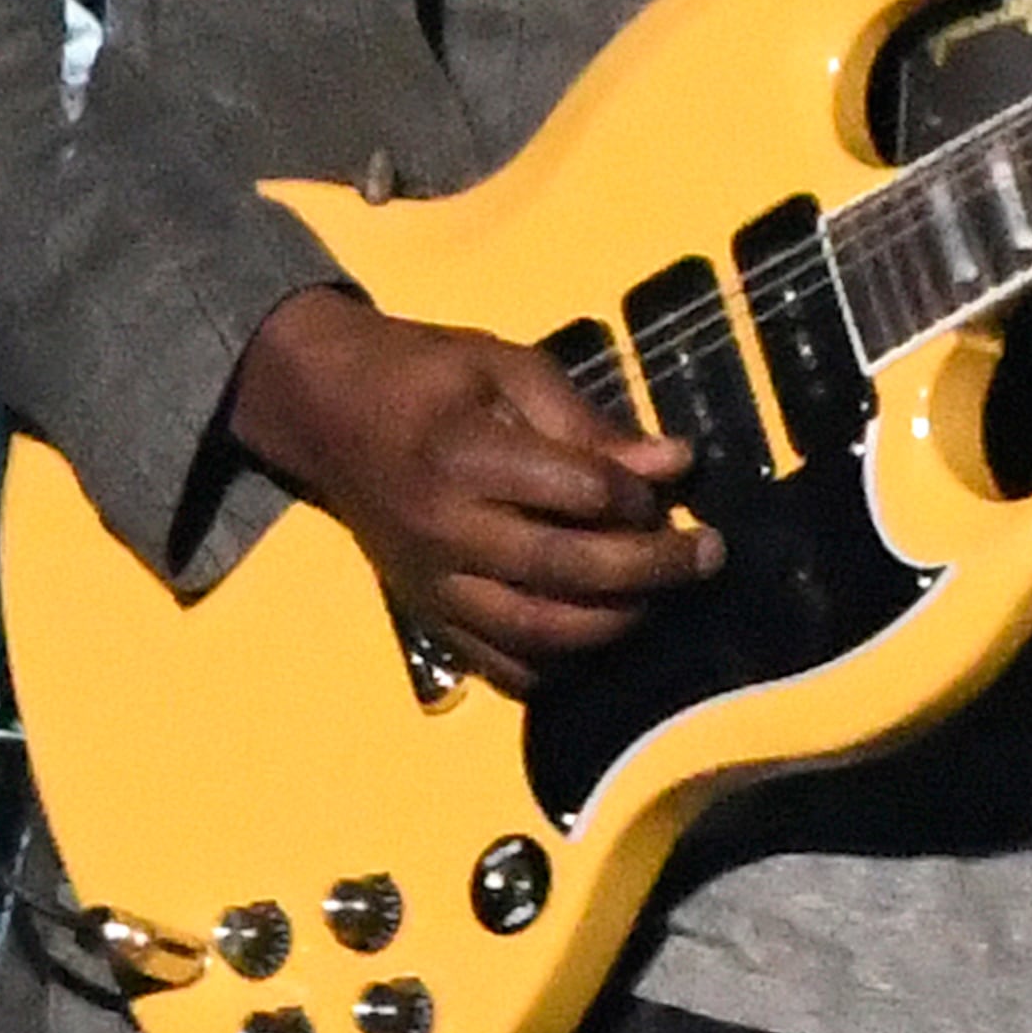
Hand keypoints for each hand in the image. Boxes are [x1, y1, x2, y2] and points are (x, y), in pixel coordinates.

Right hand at [226, 287, 716, 700]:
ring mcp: (433, 584)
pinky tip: (602, 634)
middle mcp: (446, 530)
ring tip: (662, 598)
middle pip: (566, 571)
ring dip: (616, 624)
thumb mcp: (506, 366)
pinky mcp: (427, 616)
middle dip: (651, 570)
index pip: (576, 494)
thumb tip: (675, 464)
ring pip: (539, 631)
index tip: (675, 490)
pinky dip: (561, 663)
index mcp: (463, 455)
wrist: (322, 412)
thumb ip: (588, 422)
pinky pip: (503, 665)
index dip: (637, 499)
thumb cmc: (422, 375)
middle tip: (709, 557)